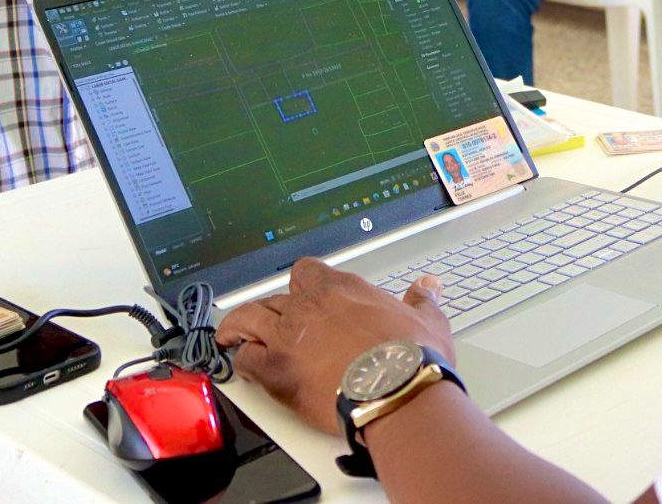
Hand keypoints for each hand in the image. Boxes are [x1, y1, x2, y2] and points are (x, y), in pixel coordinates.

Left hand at [215, 258, 453, 433]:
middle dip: (272, 309)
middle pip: (275, 297)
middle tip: (272, 322)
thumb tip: (428, 288)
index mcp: (342, 289)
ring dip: (239, 327)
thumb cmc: (411, 359)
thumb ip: (421, 300)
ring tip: (233, 334)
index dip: (303, 284)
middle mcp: (309, 307)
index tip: (306, 297)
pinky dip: (243, 362)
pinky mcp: (277, 370)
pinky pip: (246, 360)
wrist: (398, 391)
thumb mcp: (426, 321)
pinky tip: (243, 366)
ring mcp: (288, 337)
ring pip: (248, 319)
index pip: (307, 272)